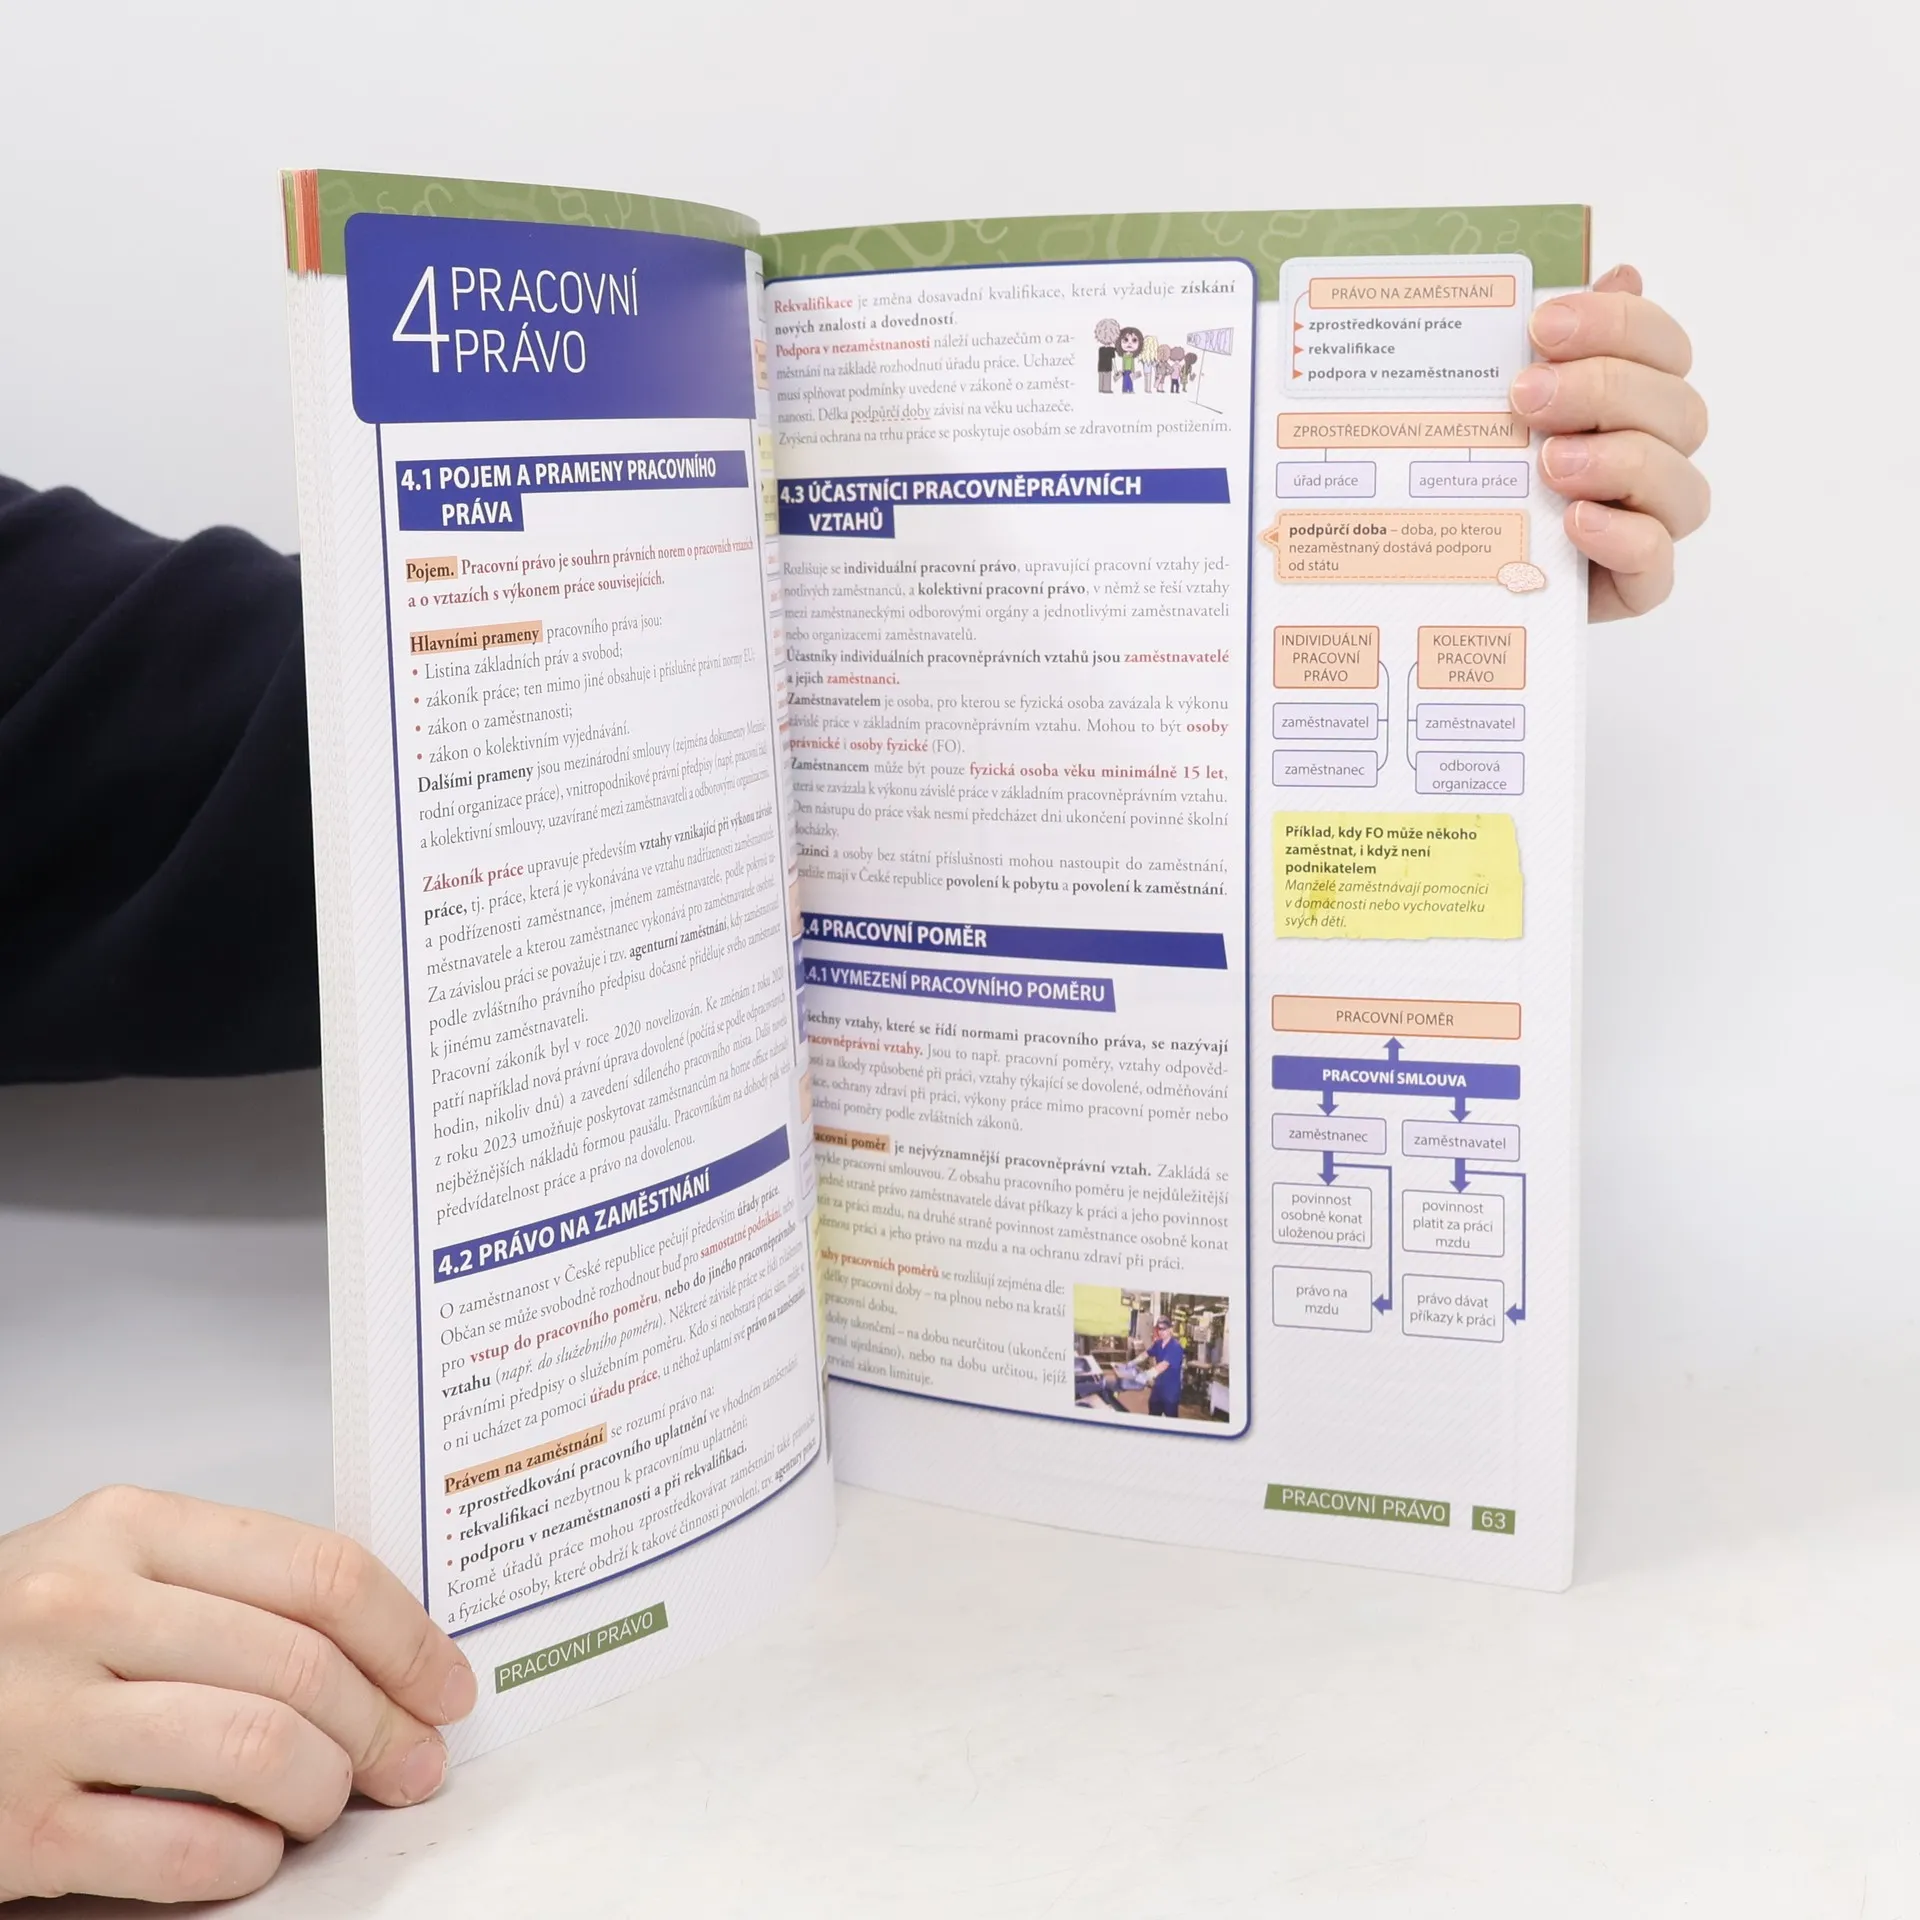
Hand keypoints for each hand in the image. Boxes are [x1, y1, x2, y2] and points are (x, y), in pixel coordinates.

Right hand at [0, 1486, 476, 1904]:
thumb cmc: (16, 1644)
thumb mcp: (117, 1573)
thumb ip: (235, 1592)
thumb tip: (387, 1654)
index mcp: (130, 1529)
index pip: (320, 1572)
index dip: (408, 1637)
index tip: (447, 1684)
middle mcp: (84, 1606)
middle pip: (301, 1664)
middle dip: (384, 1727)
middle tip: (412, 1764)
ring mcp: (42, 1715)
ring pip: (256, 1748)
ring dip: (321, 1792)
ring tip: (324, 1804)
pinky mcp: (14, 1825)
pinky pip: (182, 1849)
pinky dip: (244, 1859)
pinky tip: (249, 1852)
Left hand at [1511, 265, 1709, 620]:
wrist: (1452, 572)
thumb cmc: (1486, 474)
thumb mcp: (1497, 406)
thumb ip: (1551, 346)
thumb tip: (1622, 272)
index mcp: (1634, 399)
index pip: (1661, 345)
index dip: (1615, 324)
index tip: (1544, 324)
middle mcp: (1655, 455)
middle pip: (1677, 408)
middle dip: (1604, 391)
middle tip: (1528, 396)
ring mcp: (1649, 522)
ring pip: (1681, 485)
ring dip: (1621, 462)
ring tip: (1551, 464)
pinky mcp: (1631, 585)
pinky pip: (1657, 563)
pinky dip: (1624, 538)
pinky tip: (1575, 521)